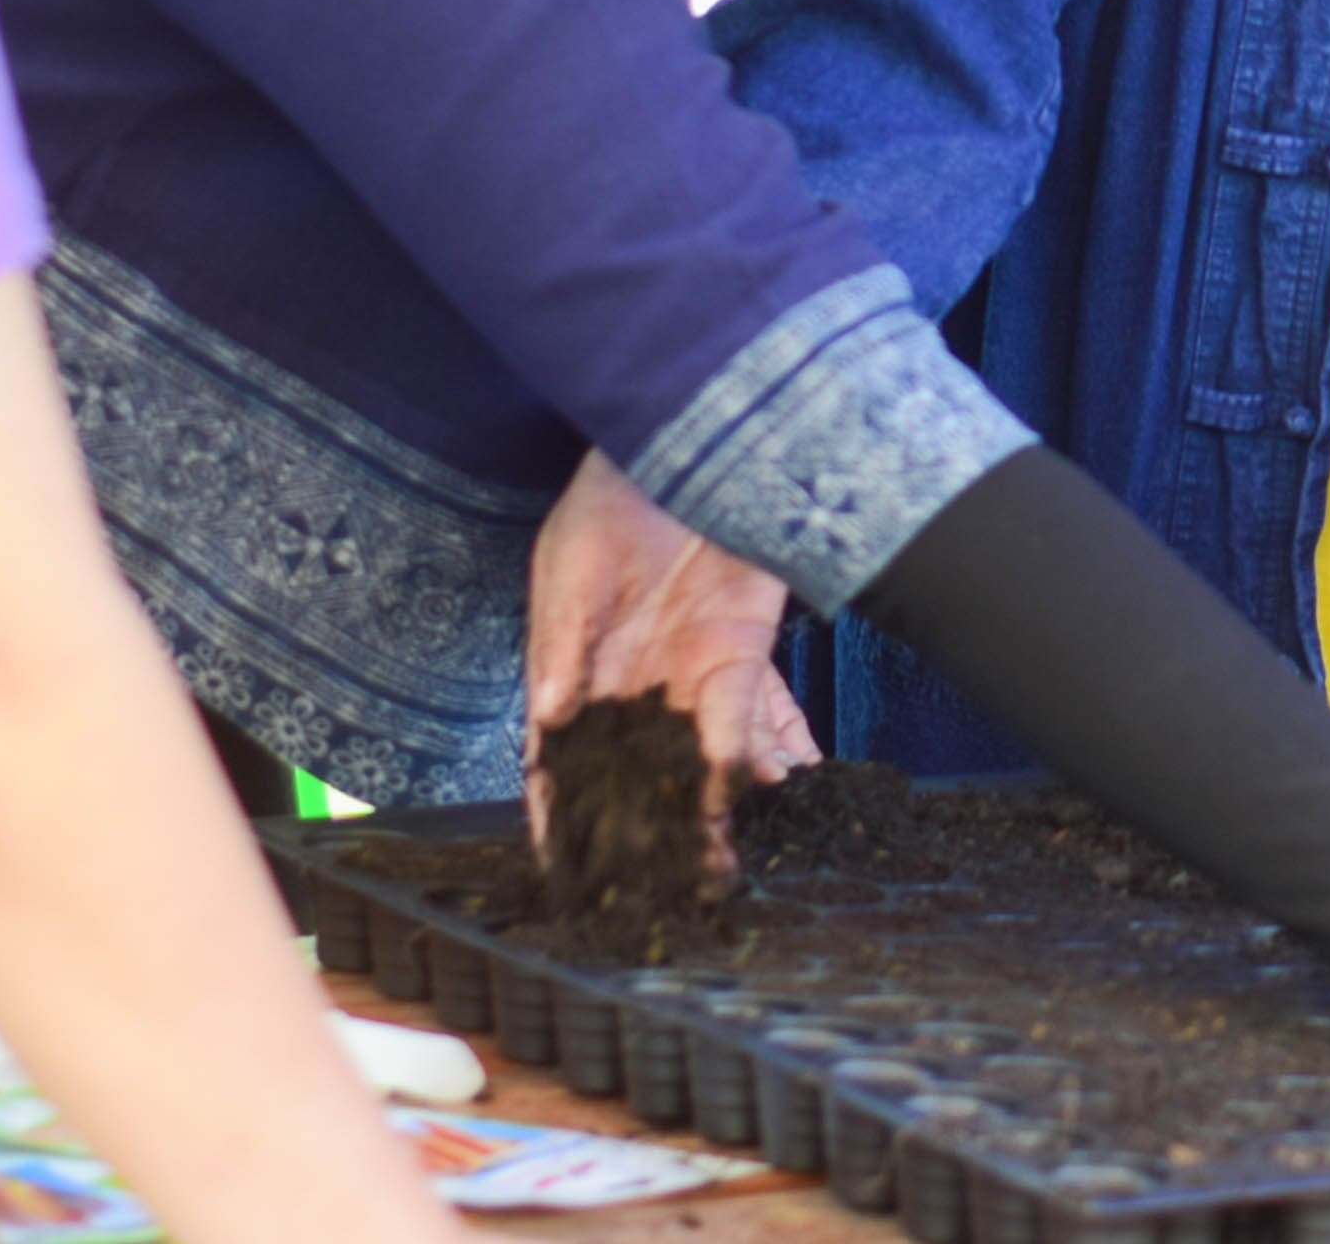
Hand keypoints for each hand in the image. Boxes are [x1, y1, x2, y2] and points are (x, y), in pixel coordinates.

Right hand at [524, 450, 814, 868]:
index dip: (562, 817)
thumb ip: (562, 643)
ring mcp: (690, 671)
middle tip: (674, 888)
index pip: (560, 760)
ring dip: (715, 809)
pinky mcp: (742, 648)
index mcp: (575, 675)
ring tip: (726, 864)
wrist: (689, 441)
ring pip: (700, 756)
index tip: (568, 874)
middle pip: (639, 773)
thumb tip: (548, 716)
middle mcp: (633, 688)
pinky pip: (754, 711)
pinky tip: (781, 789)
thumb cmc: (608, 500)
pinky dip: (766, 751)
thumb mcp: (570, 566)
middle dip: (655, 832)